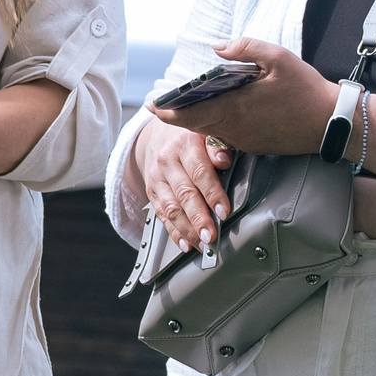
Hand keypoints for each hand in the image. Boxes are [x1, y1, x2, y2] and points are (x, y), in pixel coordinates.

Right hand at [131, 118, 236, 250]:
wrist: (158, 134)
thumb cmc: (191, 135)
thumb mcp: (206, 131)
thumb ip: (217, 145)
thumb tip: (224, 160)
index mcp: (183, 144)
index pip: (199, 172)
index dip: (212, 193)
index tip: (223, 211)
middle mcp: (167, 162)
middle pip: (184, 194)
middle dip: (198, 218)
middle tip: (211, 235)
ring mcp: (156, 179)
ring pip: (171, 208)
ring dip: (187, 229)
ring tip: (201, 244)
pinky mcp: (151, 193)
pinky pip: (162, 215)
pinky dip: (174, 232)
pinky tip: (185, 244)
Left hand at [150, 38, 336, 158]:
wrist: (329, 122)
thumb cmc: (305, 89)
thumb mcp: (279, 58)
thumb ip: (246, 48)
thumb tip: (218, 47)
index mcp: (233, 108)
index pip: (188, 114)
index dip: (166, 111)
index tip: (152, 105)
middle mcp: (231, 129)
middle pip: (193, 125)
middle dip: (176, 115)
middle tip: (163, 104)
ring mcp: (240, 141)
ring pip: (209, 130)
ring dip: (198, 119)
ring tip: (190, 103)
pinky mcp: (250, 147)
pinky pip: (225, 136)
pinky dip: (217, 124)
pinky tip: (221, 111)